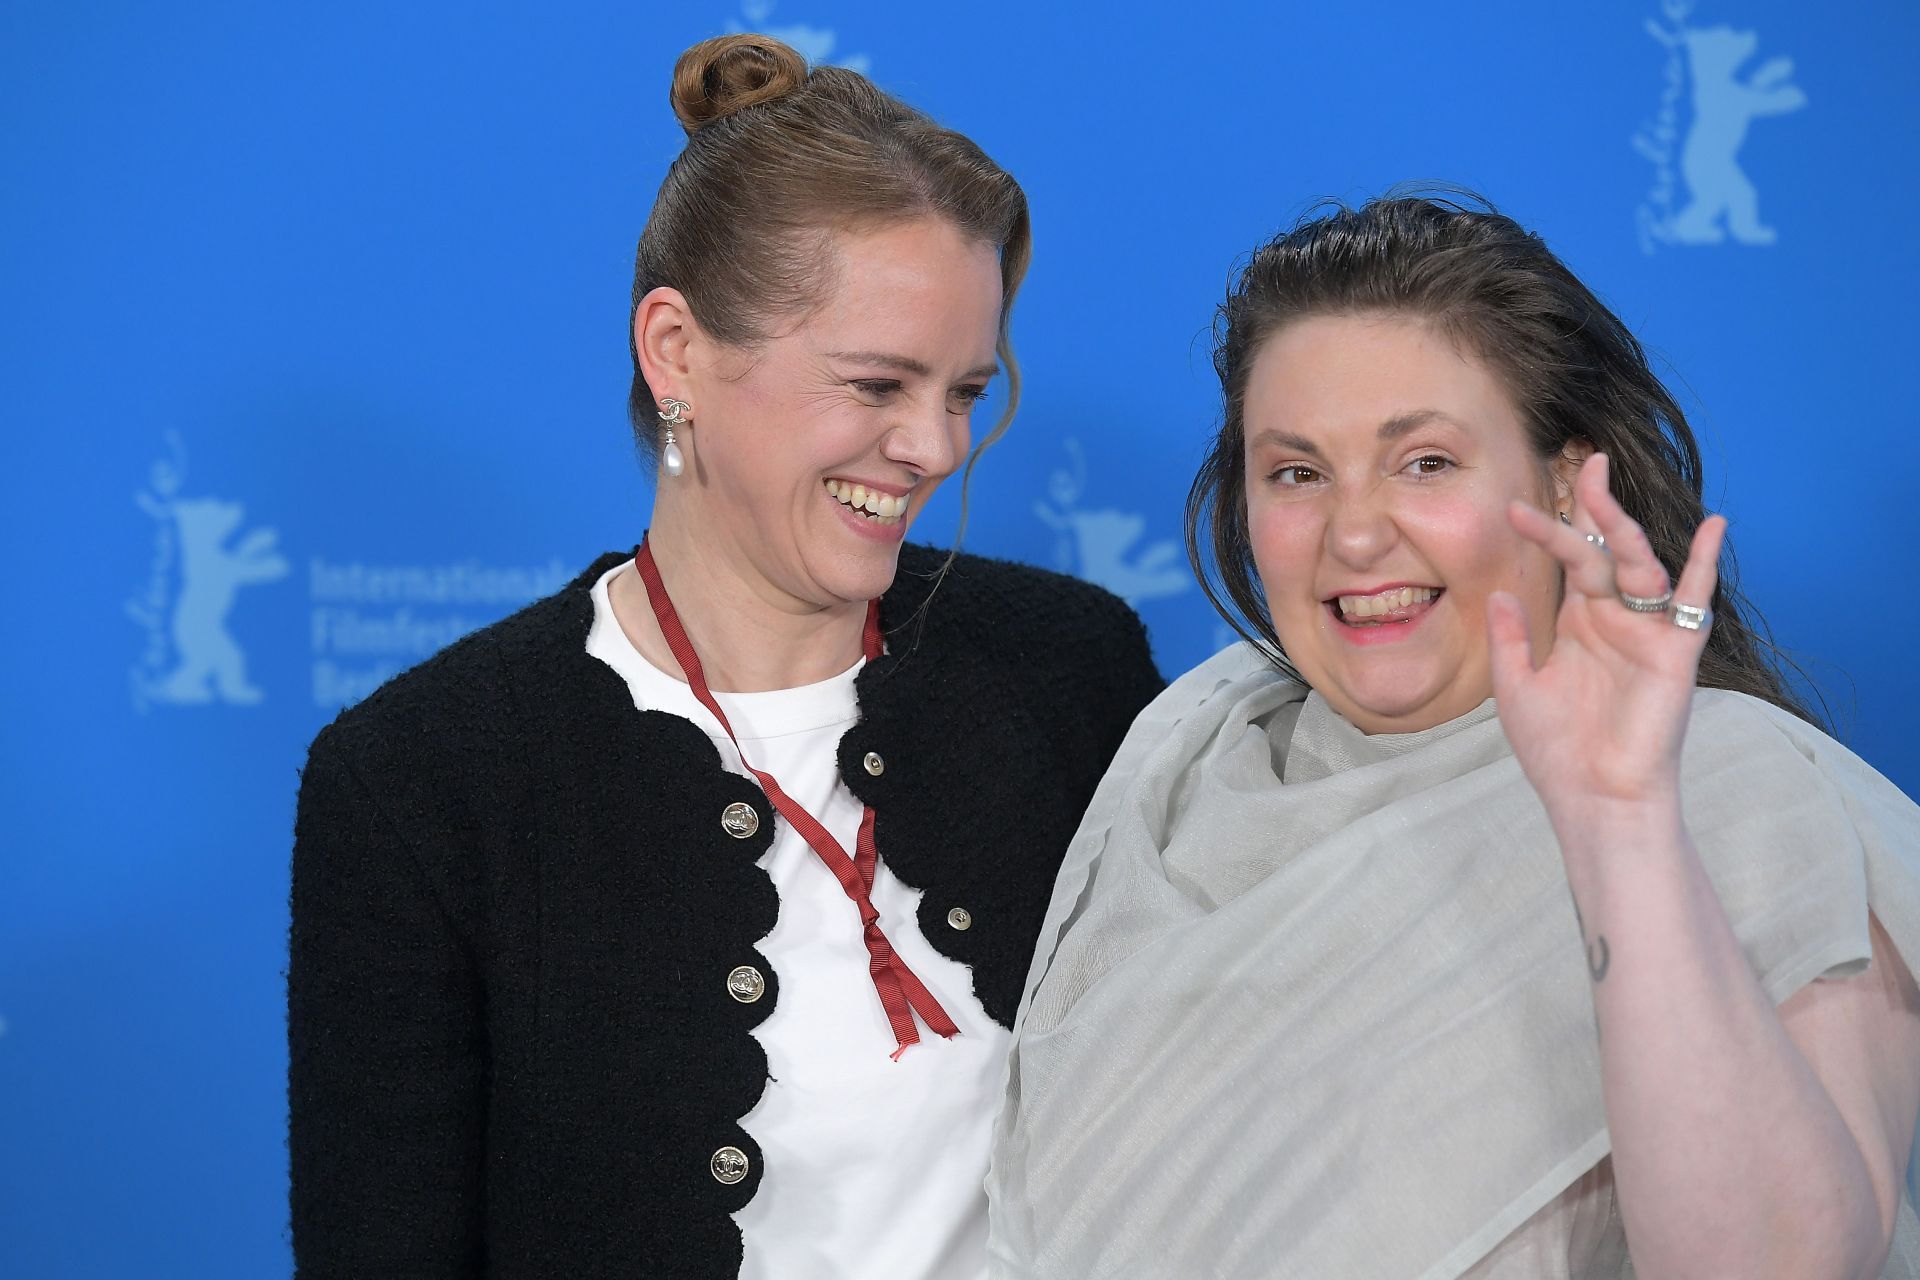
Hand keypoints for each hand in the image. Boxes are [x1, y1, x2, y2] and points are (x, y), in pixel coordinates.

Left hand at [1488, 453, 1724, 816]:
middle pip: (1605, 550)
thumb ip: (1509, 637)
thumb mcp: (1516, 686)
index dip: (1547, 530)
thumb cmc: (1557, 751)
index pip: (1569, 561)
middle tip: (1584, 461)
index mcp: (1582, 623)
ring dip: (1623, 528)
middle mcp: (1617, 619)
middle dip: (1594, 507)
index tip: (1514, 507)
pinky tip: (1714, 525)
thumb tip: (1499, 590)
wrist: (1593, 797)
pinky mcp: (1676, 652)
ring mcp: (1649, 632)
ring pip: (1640, 565)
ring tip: (1604, 492)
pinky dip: (1705, 562)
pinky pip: (1695, 600)